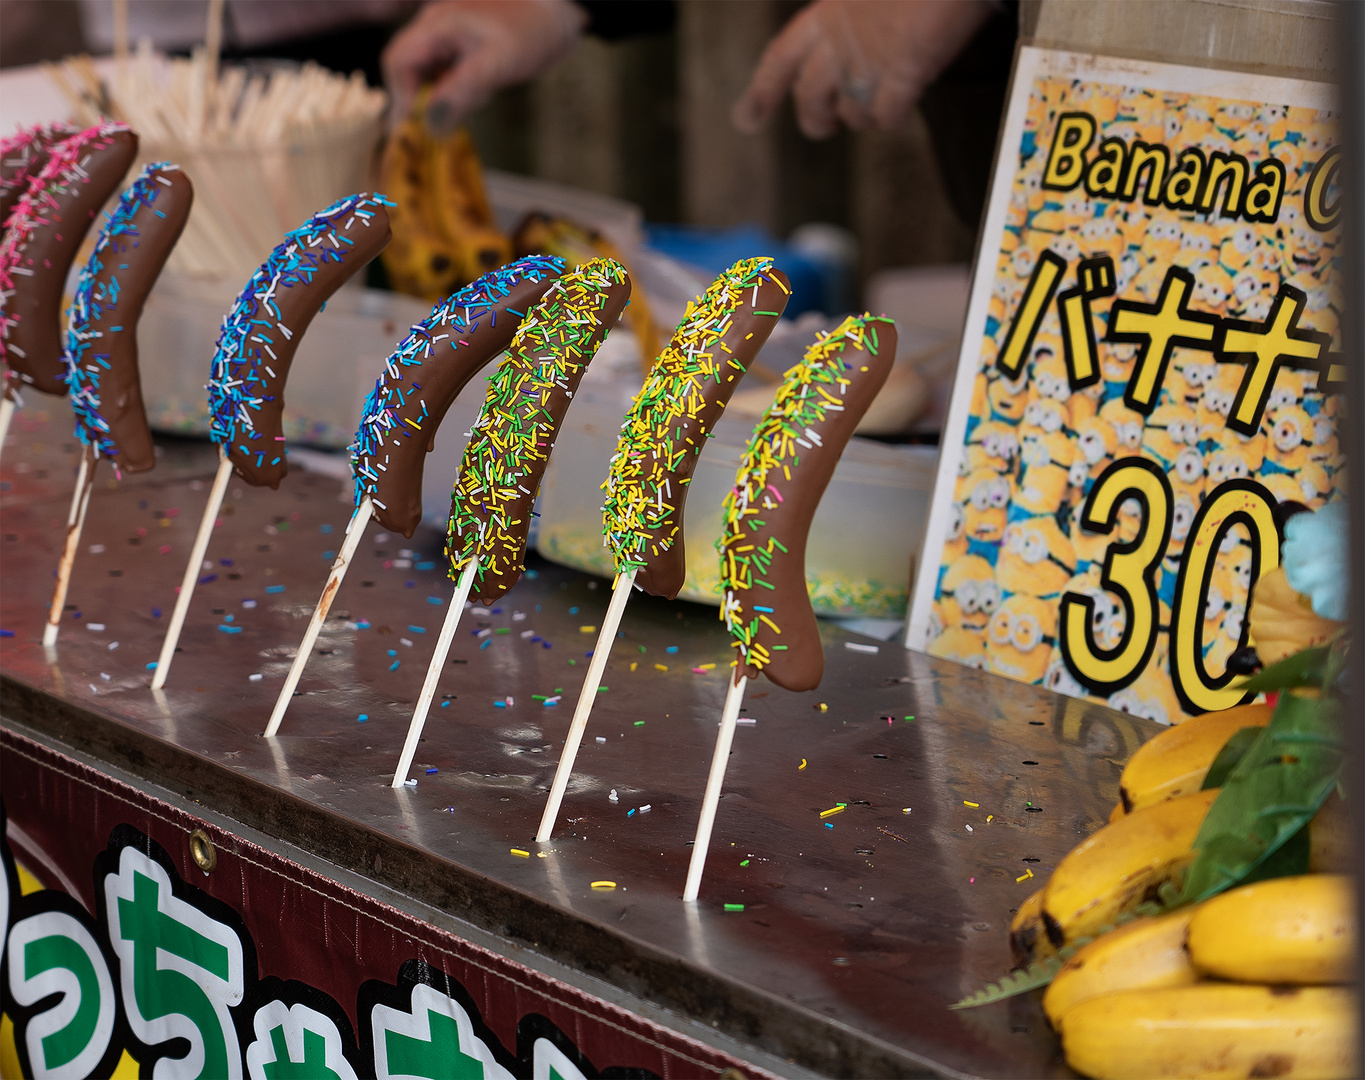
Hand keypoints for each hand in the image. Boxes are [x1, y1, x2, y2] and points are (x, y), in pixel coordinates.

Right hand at [382, 0, 586, 133]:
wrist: (558, 13)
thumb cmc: (531, 30)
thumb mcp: (496, 64)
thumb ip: (460, 92)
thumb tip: (430, 126)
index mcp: (436, 24)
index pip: (397, 62)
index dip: (401, 97)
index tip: (416, 128)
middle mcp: (434, 28)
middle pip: (406, 70)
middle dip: (420, 100)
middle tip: (443, 124)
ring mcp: (447, 38)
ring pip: (425, 75)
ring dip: (440, 98)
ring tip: (474, 101)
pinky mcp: (461, 49)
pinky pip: (444, 75)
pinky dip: (455, 92)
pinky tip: (481, 93)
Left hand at [733, 0, 996, 138]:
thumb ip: (846, 19)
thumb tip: (838, 46)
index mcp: (826, 13)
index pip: (780, 58)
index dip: (761, 92)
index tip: (746, 120)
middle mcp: (839, 40)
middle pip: (810, 97)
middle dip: (814, 119)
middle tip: (823, 127)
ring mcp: (869, 60)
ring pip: (851, 113)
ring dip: (863, 115)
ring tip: (882, 100)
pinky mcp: (904, 74)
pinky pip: (887, 117)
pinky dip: (893, 119)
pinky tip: (904, 108)